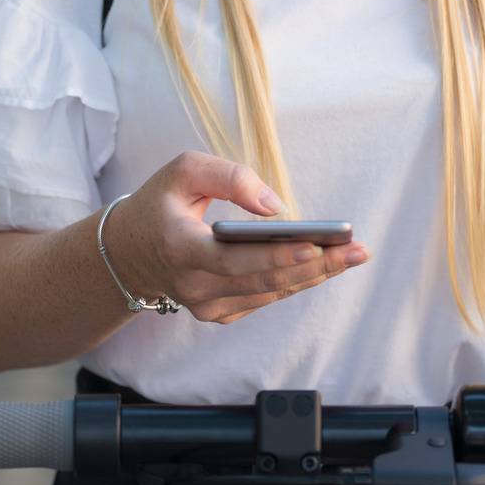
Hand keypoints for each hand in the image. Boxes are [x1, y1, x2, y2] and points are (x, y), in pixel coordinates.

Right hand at [106, 151, 368, 324]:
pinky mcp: (218, 314)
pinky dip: (295, 280)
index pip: (235, 260)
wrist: (128, 252)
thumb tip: (275, 206)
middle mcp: (194, 287)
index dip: (278, 255)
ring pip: (270, 292)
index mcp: (181, 249)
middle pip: (264, 281)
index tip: (316, 245)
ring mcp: (206, 307)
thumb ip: (229, 176)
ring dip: (314, 274)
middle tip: (357, 250)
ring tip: (353, 255)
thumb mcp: (184, 170)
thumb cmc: (160, 203)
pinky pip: (265, 297)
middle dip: (316, 265)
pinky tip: (325, 265)